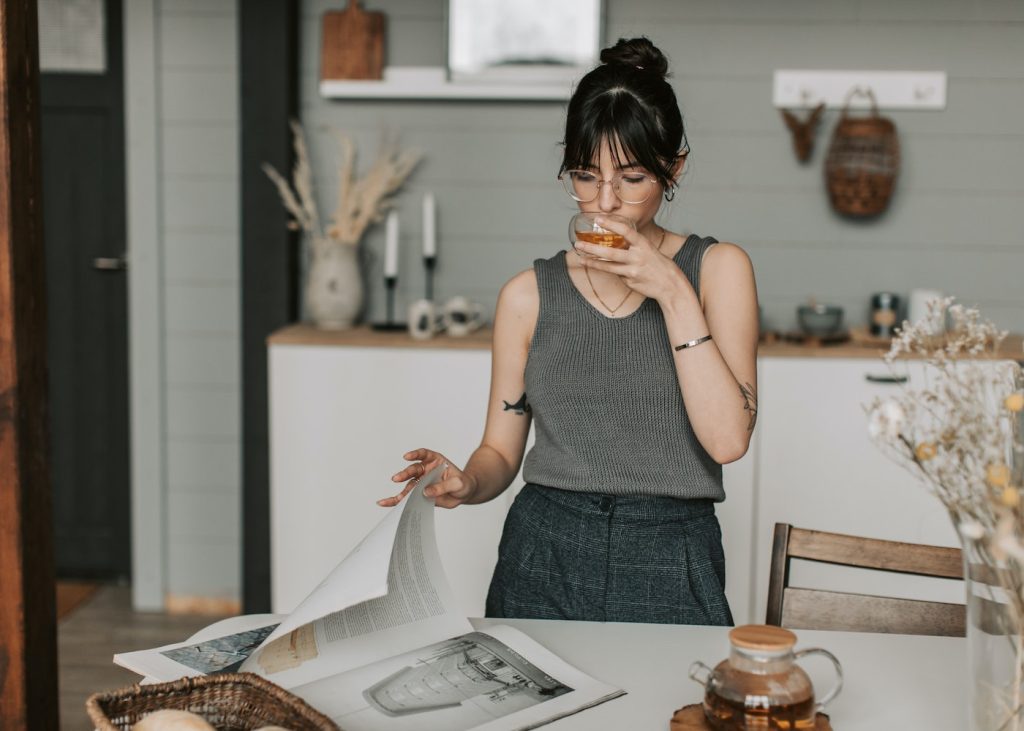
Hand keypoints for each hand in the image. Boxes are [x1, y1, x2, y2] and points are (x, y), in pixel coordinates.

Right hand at [379, 448, 476, 509]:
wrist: (464, 493)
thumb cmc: (462, 484)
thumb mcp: (457, 484)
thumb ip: (443, 486)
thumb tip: (425, 492)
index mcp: (436, 461)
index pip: (424, 454)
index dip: (415, 454)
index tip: (407, 457)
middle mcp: (426, 469)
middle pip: (413, 469)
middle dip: (404, 474)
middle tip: (396, 478)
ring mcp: (421, 481)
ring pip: (408, 484)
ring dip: (401, 490)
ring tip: (394, 498)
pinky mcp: (419, 493)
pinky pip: (406, 495)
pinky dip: (395, 500)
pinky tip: (385, 502)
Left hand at [573, 218, 690, 303]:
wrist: (670, 285)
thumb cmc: (659, 264)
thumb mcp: (649, 249)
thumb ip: (633, 245)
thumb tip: (615, 241)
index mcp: (644, 245)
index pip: (626, 231)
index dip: (612, 224)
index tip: (599, 218)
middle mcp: (637, 257)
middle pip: (610, 253)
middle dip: (592, 248)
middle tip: (578, 244)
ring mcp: (632, 271)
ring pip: (608, 267)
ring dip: (592, 262)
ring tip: (581, 258)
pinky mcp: (630, 282)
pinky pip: (617, 275)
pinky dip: (614, 272)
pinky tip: (617, 271)